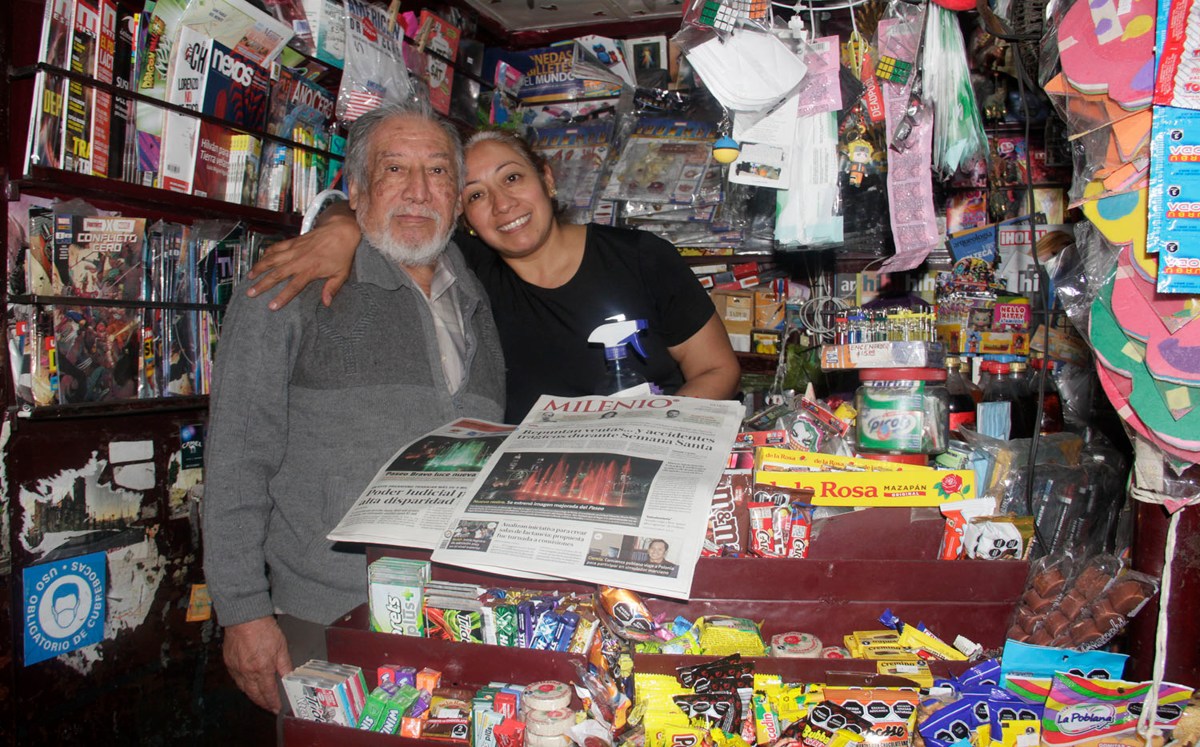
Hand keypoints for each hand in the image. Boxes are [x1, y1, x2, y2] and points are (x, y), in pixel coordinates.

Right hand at [222, 616, 292, 712]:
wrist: (244, 618)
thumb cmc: (263, 629)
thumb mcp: (281, 647)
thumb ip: (285, 665)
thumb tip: (289, 678)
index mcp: (262, 669)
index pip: (268, 692)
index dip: (272, 702)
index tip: (276, 708)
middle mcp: (247, 672)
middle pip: (254, 694)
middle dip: (262, 702)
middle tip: (268, 707)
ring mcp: (236, 668)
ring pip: (243, 688)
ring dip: (252, 695)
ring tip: (259, 698)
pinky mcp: (229, 662)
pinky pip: (236, 679)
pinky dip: (242, 685)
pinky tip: (247, 684)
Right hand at [246, 203, 360, 308]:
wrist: (341, 230)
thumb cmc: (342, 253)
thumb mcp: (341, 274)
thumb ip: (332, 288)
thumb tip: (326, 303)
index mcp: (310, 270)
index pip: (293, 287)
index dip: (282, 297)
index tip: (271, 306)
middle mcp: (299, 260)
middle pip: (277, 274)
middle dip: (262, 285)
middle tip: (250, 293)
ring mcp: (294, 250)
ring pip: (272, 259)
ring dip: (259, 268)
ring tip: (249, 277)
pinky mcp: (293, 241)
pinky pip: (276, 247)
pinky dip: (267, 253)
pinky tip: (260, 259)